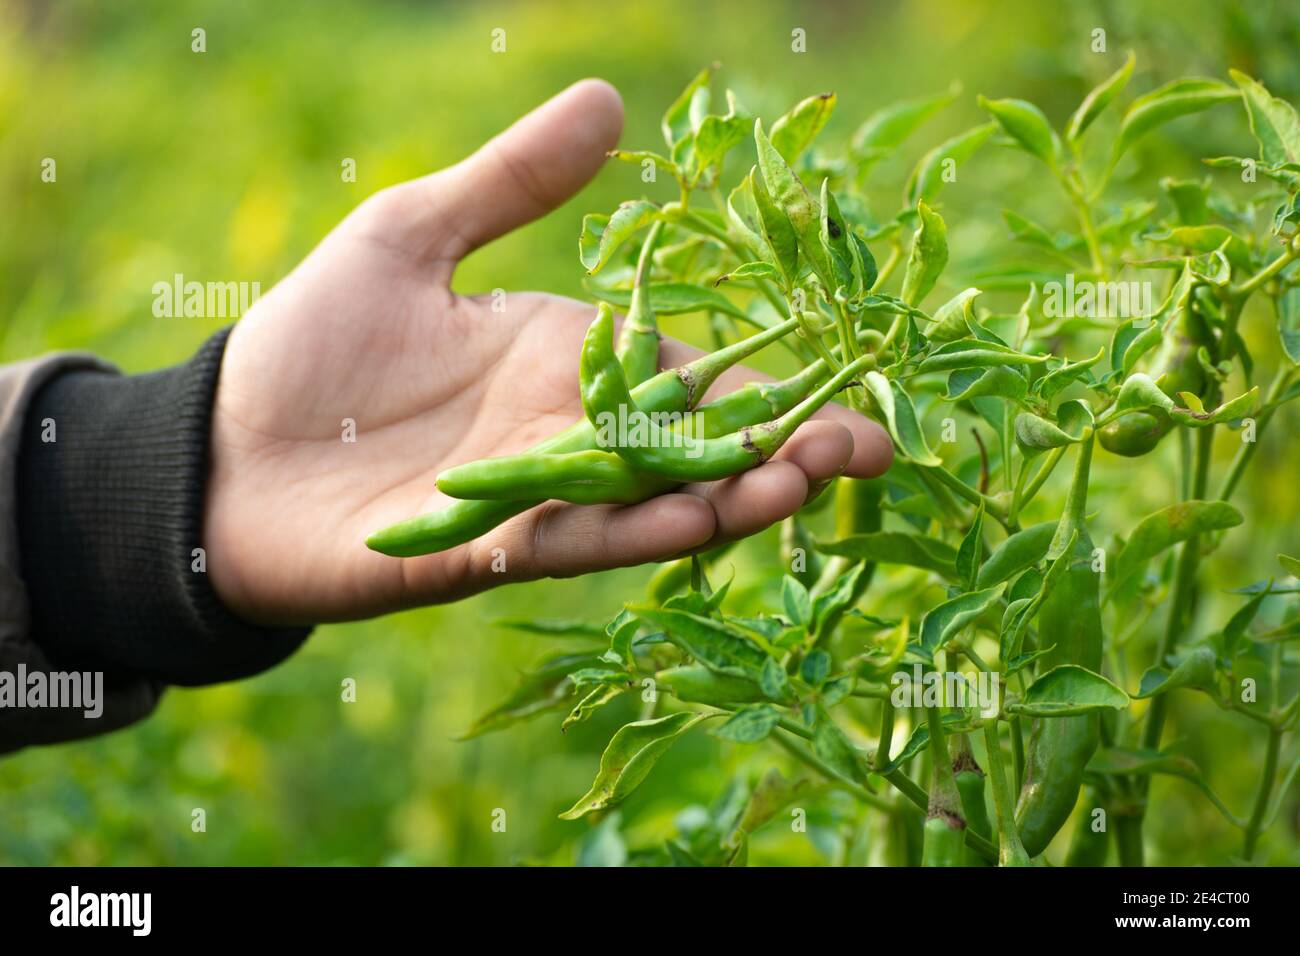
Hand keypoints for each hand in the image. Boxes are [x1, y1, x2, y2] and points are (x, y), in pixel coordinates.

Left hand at [204, 79, 892, 626]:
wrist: (222, 449)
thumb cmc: (312, 347)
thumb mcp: (411, 236)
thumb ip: (512, 181)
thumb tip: (613, 103)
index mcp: (570, 361)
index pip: (696, 376)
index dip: (775, 388)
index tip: (856, 398)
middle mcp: (571, 435)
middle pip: (697, 448)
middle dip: (782, 452)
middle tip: (866, 454)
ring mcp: (536, 496)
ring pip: (654, 502)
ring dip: (731, 497)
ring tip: (804, 483)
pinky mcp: (488, 547)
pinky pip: (578, 540)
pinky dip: (640, 531)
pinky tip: (699, 518)